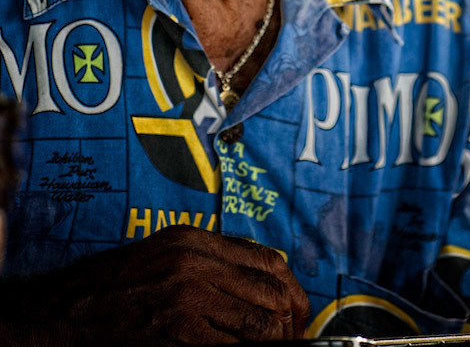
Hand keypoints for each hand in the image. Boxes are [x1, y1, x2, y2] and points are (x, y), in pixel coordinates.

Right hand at [0, 225, 309, 344]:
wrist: (62, 316)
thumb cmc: (109, 291)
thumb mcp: (161, 256)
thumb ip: (207, 262)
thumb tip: (257, 283)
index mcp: (193, 240)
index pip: (267, 260)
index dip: (293, 291)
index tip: (299, 312)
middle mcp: (195, 262)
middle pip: (270, 292)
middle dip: (289, 323)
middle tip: (292, 340)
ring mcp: (186, 297)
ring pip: (258, 324)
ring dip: (272, 344)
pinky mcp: (177, 333)